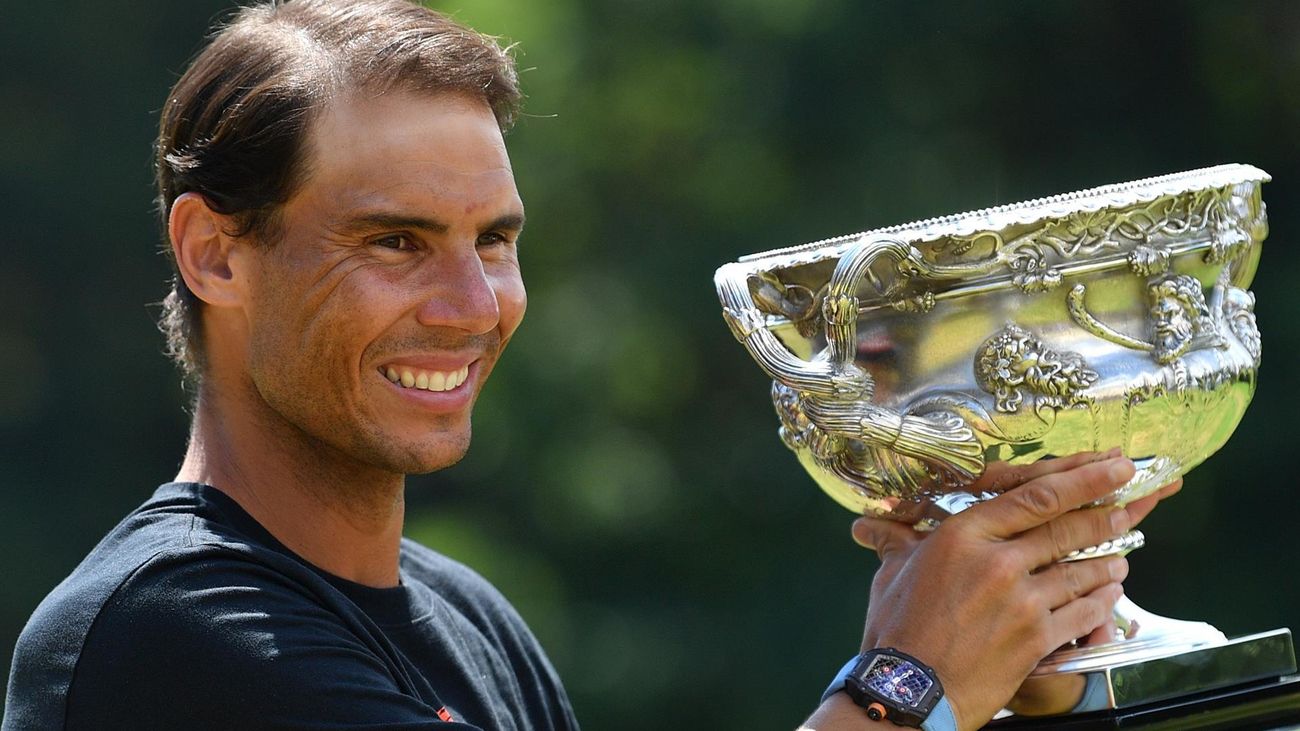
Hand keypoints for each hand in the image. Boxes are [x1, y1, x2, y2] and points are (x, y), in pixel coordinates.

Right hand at [848, 453, 1178, 729]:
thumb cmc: (897, 631)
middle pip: (1067, 528)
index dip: (1081, 478)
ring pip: (1082, 571)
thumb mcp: (892, 574)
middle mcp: (998, 563)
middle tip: (1134, 497)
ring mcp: (1022, 602)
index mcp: (963, 537)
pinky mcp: (1036, 639)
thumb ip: (896, 543)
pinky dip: (1100, 601)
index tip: (1112, 466)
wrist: (908, 691)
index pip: (1034, 496)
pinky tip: (1109, 594)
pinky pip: (1082, 613)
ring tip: (1122, 552)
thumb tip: (868, 528)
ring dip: (1109, 558)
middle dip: (1108, 510)